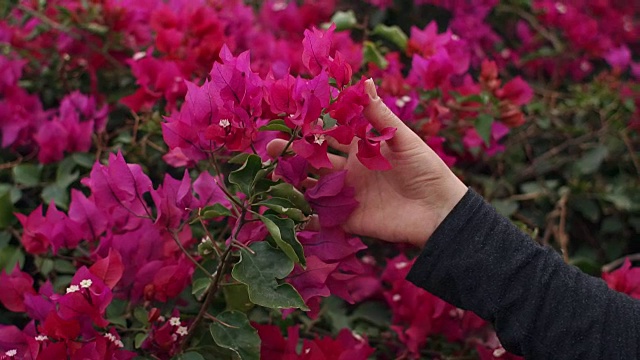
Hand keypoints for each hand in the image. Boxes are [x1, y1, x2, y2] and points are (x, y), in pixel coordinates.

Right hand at [267, 79, 466, 247]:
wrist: (438, 212)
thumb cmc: (425, 170)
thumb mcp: (402, 139)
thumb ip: (379, 115)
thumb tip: (365, 79)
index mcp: (362, 148)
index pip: (331, 134)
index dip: (312, 126)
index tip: (290, 116)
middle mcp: (349, 170)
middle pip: (315, 159)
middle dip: (292, 152)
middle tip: (270, 145)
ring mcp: (346, 195)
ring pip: (313, 185)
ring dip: (293, 180)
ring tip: (272, 173)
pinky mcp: (347, 219)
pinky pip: (321, 215)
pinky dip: (304, 212)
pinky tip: (284, 206)